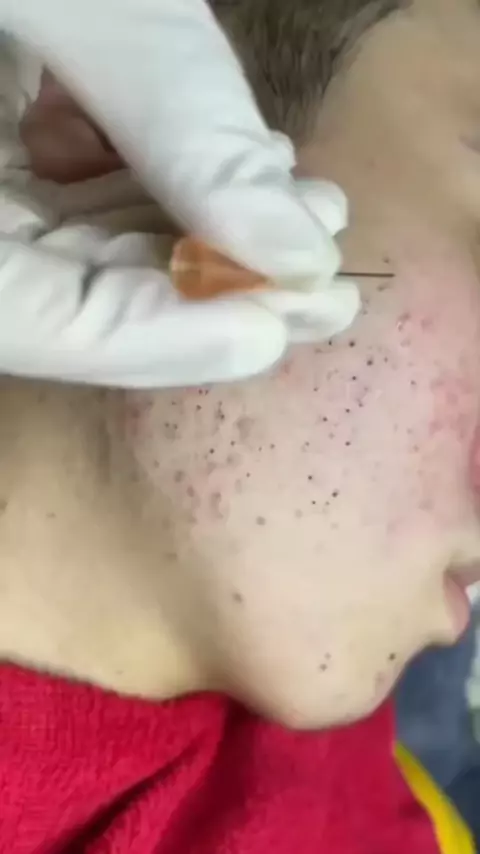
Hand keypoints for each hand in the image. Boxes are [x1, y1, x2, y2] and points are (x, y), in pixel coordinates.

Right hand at [4, 0, 359, 325]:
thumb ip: (174, 108)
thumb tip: (296, 245)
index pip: (24, 318)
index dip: (147, 339)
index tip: (270, 330)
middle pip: (69, 303)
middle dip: (206, 298)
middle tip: (323, 289)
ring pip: (86, 260)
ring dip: (205, 249)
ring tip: (307, 223)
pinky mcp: (6, 156)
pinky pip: (85, 203)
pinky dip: (173, 197)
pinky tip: (249, 176)